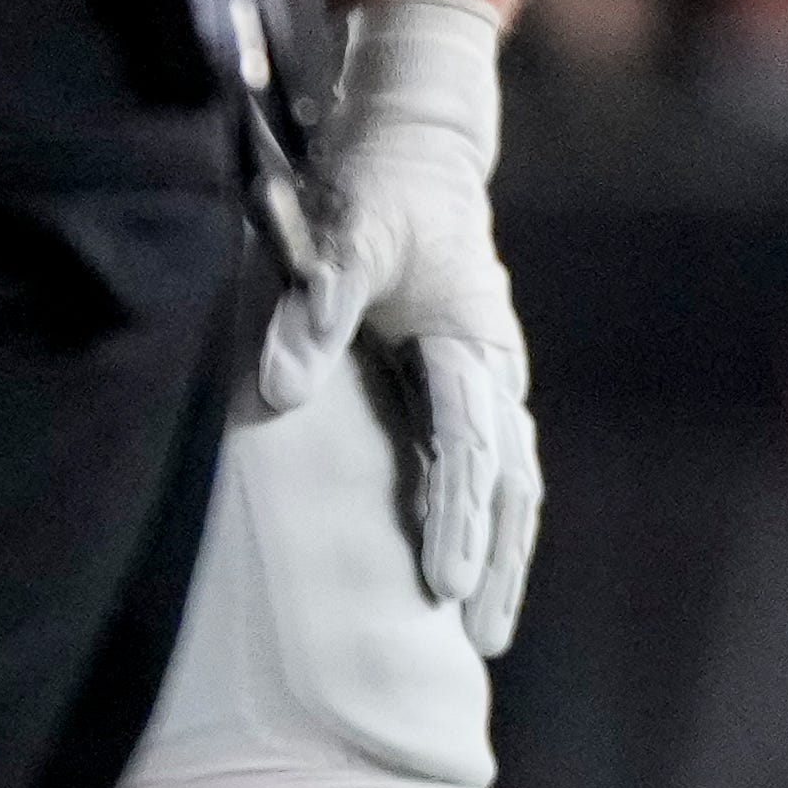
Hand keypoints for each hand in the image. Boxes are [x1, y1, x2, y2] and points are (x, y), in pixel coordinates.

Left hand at [273, 0, 542, 650]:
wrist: (410, 144)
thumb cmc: (373, 186)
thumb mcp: (342, 236)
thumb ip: (313, 311)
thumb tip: (279, 393)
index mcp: (474, 342)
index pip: (469, 452)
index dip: (459, 521)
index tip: (448, 587)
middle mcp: (493, 369)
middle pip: (509, 483)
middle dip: (500, 562)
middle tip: (484, 643)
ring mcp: (484, 378)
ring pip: (507, 482)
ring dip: (501, 553)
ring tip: (484, 634)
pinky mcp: (461, 381)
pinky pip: (481, 466)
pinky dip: (482, 522)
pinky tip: (463, 573)